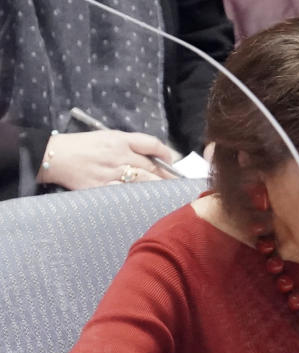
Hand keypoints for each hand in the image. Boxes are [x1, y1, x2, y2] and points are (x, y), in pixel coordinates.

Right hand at [38, 130, 178, 189]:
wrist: (54, 156)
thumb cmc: (81, 146)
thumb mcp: (105, 136)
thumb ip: (129, 144)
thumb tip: (152, 156)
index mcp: (119, 140)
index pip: (151, 144)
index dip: (166, 153)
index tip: (172, 161)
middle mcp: (119, 155)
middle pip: (152, 166)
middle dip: (167, 175)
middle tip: (177, 184)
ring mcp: (111, 172)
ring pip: (144, 181)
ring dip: (158, 187)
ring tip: (167, 194)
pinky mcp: (103, 187)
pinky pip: (127, 193)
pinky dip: (139, 197)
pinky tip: (147, 201)